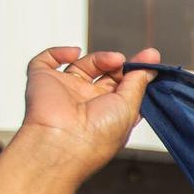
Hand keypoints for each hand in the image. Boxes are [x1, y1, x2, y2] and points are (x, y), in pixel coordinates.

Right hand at [16, 47, 158, 180]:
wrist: (64, 142)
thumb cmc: (99, 135)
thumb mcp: (129, 107)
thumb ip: (138, 84)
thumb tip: (151, 66)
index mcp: (109, 111)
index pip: (124, 86)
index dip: (136, 72)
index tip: (150, 58)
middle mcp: (88, 101)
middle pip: (105, 73)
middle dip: (118, 63)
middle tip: (126, 60)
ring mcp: (65, 90)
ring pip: (82, 64)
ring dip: (99, 58)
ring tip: (113, 60)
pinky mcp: (42, 80)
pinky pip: (46, 61)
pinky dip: (59, 52)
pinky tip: (74, 53)